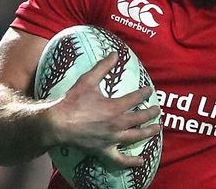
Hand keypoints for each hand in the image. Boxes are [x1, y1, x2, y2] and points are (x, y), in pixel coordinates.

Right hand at [45, 53, 161, 167]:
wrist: (57, 123)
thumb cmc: (72, 101)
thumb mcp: (88, 80)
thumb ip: (103, 67)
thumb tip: (114, 54)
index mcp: (115, 107)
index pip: (136, 98)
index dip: (144, 93)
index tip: (149, 90)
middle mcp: (117, 124)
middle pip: (140, 118)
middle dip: (151, 112)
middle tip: (157, 109)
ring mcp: (112, 139)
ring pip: (136, 137)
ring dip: (149, 132)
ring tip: (157, 128)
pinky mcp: (105, 150)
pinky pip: (121, 159)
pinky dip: (132, 162)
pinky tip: (141, 161)